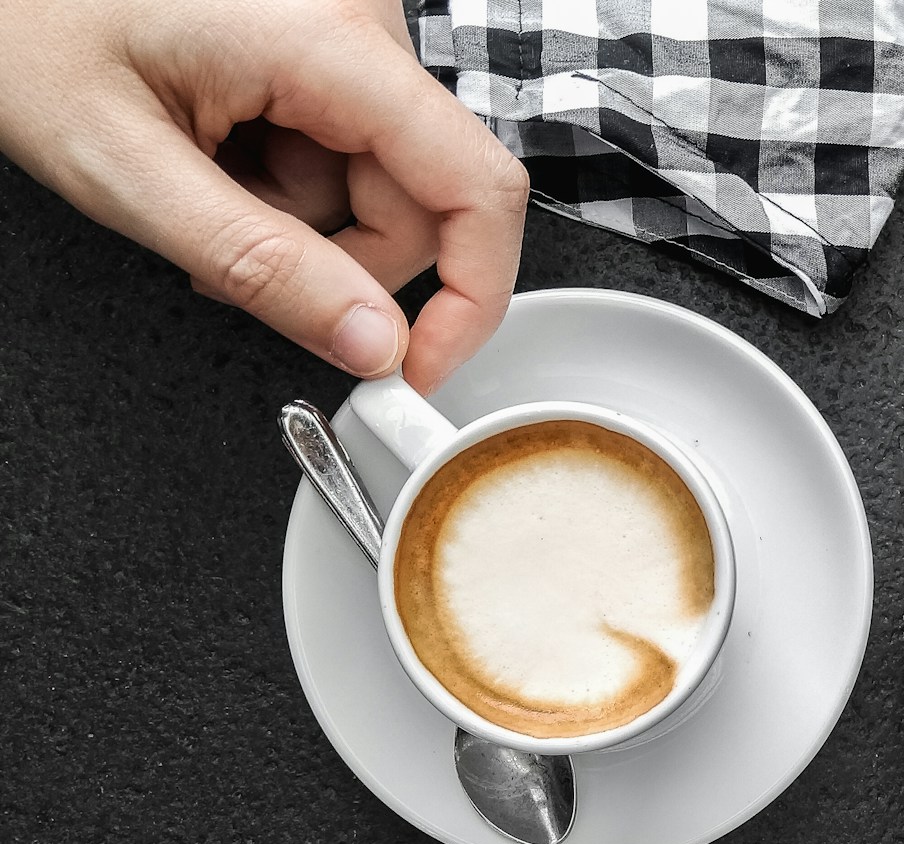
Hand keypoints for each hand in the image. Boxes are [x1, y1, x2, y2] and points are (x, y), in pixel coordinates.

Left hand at [0, 0, 527, 391]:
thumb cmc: (24, 24)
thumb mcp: (125, 169)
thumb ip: (259, 264)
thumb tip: (373, 342)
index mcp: (329, 40)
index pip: (475, 187)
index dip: (471, 295)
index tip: (420, 366)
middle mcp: (360, 24)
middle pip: (422, 200)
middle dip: (336, 260)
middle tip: (226, 261)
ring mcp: (347, 33)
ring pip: (379, 185)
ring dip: (297, 222)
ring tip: (198, 187)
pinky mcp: (329, 48)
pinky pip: (347, 151)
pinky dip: (284, 182)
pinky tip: (214, 156)